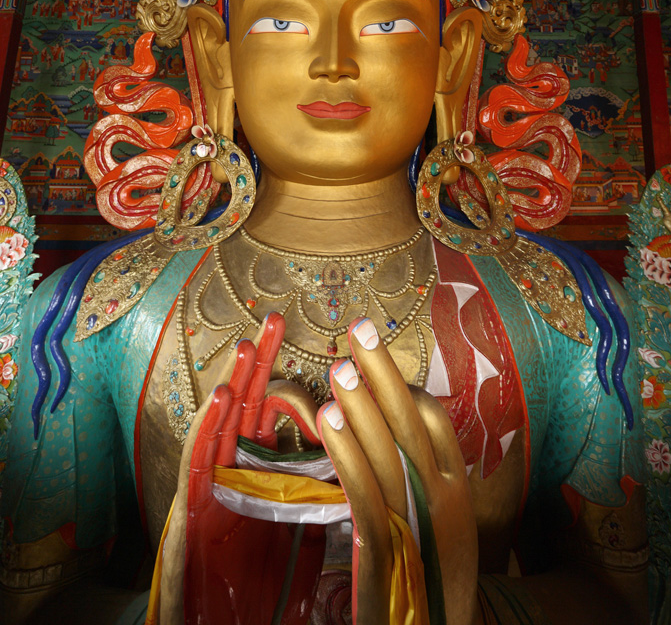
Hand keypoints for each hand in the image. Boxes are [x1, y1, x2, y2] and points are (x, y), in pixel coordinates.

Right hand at [159, 313, 323, 624]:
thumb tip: (350, 463)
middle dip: (259, 367)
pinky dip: (207, 428)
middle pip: (247, 414)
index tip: (317, 359)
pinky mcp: (187, 519)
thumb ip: (318, 500)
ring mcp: (208, 497)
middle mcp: (232, 483)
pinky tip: (225, 397)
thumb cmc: (260, 600)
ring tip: (249, 345)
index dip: (296, 389)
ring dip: (232, 383)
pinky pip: (198, 466)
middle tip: (275, 321)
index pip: (278, 427)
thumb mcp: (300, 542)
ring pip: (219, 428)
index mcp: (263, 487)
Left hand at [317, 317, 479, 624]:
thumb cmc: (435, 582)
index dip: (405, 384)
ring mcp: (418, 524)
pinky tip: (328, 421)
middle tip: (360, 328)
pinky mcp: (386, 551)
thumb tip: (392, 435)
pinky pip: (365, 492)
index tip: (377, 357)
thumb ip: (424, 482)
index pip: (435, 422)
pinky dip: (348, 453)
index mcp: (457, 490)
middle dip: (384, 372)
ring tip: (339, 366)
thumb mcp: (441, 527)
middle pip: (411, 421)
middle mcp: (444, 500)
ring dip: (361, 404)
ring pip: (387, 450)